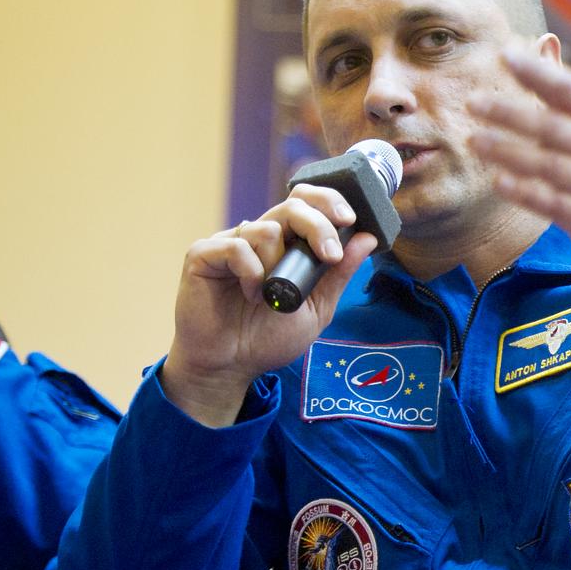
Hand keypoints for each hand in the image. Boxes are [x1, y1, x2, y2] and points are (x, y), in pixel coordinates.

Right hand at [164, 185, 378, 425]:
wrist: (229, 367)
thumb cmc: (267, 338)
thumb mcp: (316, 308)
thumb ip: (338, 275)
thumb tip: (367, 239)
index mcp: (285, 244)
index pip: (306, 203)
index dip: (328, 202)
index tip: (349, 220)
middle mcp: (258, 237)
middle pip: (292, 206)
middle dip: (318, 226)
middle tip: (329, 255)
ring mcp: (230, 243)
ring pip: (266, 229)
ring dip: (279, 264)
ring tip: (271, 297)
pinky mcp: (203, 254)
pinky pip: (236, 247)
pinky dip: (251, 272)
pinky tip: (251, 295)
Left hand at [468, 46, 570, 282]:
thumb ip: (567, 91)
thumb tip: (541, 43)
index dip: (538, 71)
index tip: (504, 55)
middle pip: (553, 128)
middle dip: (510, 113)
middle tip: (473, 103)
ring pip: (548, 166)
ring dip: (507, 152)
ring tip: (474, 141)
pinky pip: (552, 203)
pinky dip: (524, 191)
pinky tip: (497, 180)